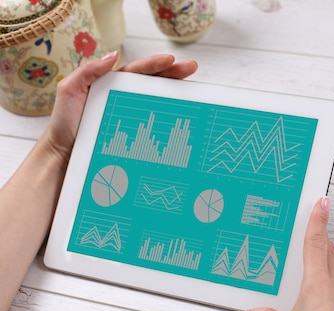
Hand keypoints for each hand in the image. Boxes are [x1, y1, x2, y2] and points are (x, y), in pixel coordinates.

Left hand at [43, 52, 197, 165]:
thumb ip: (87, 71)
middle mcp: (126, 101)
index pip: (138, 71)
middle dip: (174, 74)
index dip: (155, 64)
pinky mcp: (138, 138)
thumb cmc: (65, 124)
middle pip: (154, 84)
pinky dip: (171, 124)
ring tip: (193, 90)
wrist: (65, 157)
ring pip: (159, 104)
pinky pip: (157, 128)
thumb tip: (113, 55)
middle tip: (192, 68)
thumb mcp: (70, 91)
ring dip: (177, 96)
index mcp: (113, 86)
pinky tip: (183, 120)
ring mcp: (134, 119)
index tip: (172, 60)